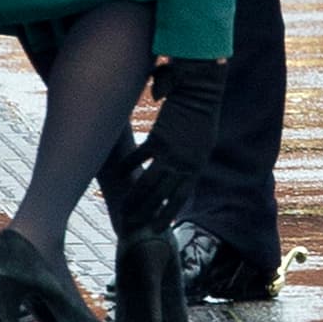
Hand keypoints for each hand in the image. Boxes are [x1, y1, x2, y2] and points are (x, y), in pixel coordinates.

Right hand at [119, 58, 225, 235]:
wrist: (200, 92)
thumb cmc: (203, 115)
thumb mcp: (202, 143)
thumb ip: (190, 160)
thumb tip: (180, 172)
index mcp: (195, 168)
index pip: (180, 199)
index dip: (168, 215)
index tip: (157, 229)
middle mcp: (182, 165)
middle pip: (161, 197)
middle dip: (146, 213)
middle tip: (132, 225)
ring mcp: (169, 153)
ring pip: (148, 183)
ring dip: (134, 198)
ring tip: (123, 209)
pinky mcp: (158, 139)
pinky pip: (140, 157)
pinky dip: (129, 165)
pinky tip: (120, 172)